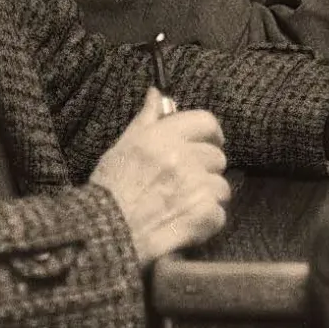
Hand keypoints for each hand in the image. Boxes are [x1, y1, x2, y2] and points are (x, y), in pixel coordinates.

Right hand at [90, 88, 229, 266]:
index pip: (206, 122)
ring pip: (221, 187)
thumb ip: (146, 120)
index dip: (211, 133)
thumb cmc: (110, 190)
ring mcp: (197, 187)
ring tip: (183, 205)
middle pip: (217, 157)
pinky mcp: (204, 214)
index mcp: (163, 137)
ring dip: (207, 196)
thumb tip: (157, 94)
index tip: (210, 141)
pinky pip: (219, 213)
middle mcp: (183, 158)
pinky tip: (185, 223)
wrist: (107, 233)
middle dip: (205, 169)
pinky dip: (206, 221)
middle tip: (186, 182)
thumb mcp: (123, 147)